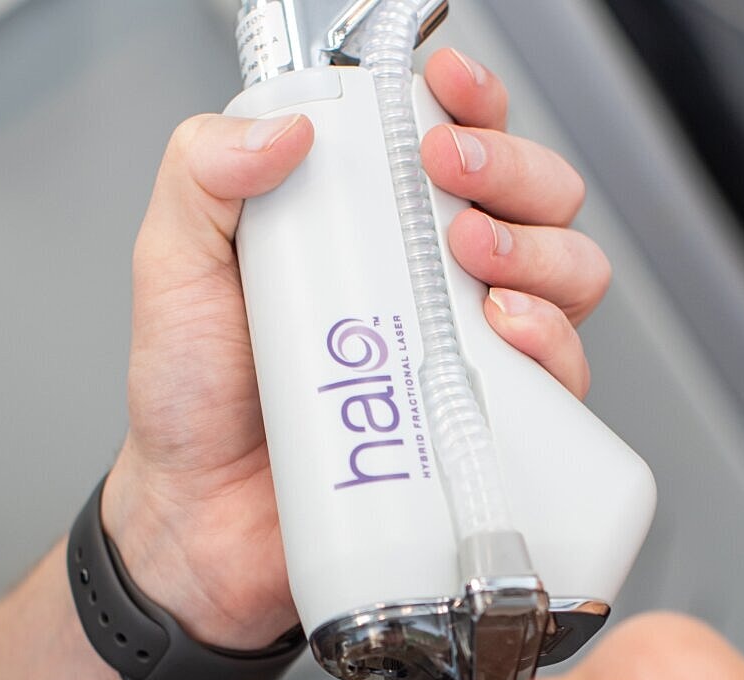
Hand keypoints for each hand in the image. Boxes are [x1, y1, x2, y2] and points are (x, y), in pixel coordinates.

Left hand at [105, 50, 610, 652]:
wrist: (202, 525)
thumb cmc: (194, 406)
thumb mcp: (174, 266)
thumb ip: (203, 175)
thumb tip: (286, 127)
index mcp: (371, 229)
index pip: (457, 140)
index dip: (475, 102)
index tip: (445, 91)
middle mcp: (433, 286)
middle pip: (537, 199)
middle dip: (513, 169)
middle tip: (450, 177)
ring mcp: (467, 358)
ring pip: (569, 277)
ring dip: (540, 251)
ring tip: (472, 259)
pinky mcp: (486, 431)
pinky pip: (561, 381)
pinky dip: (555, 344)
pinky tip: (506, 334)